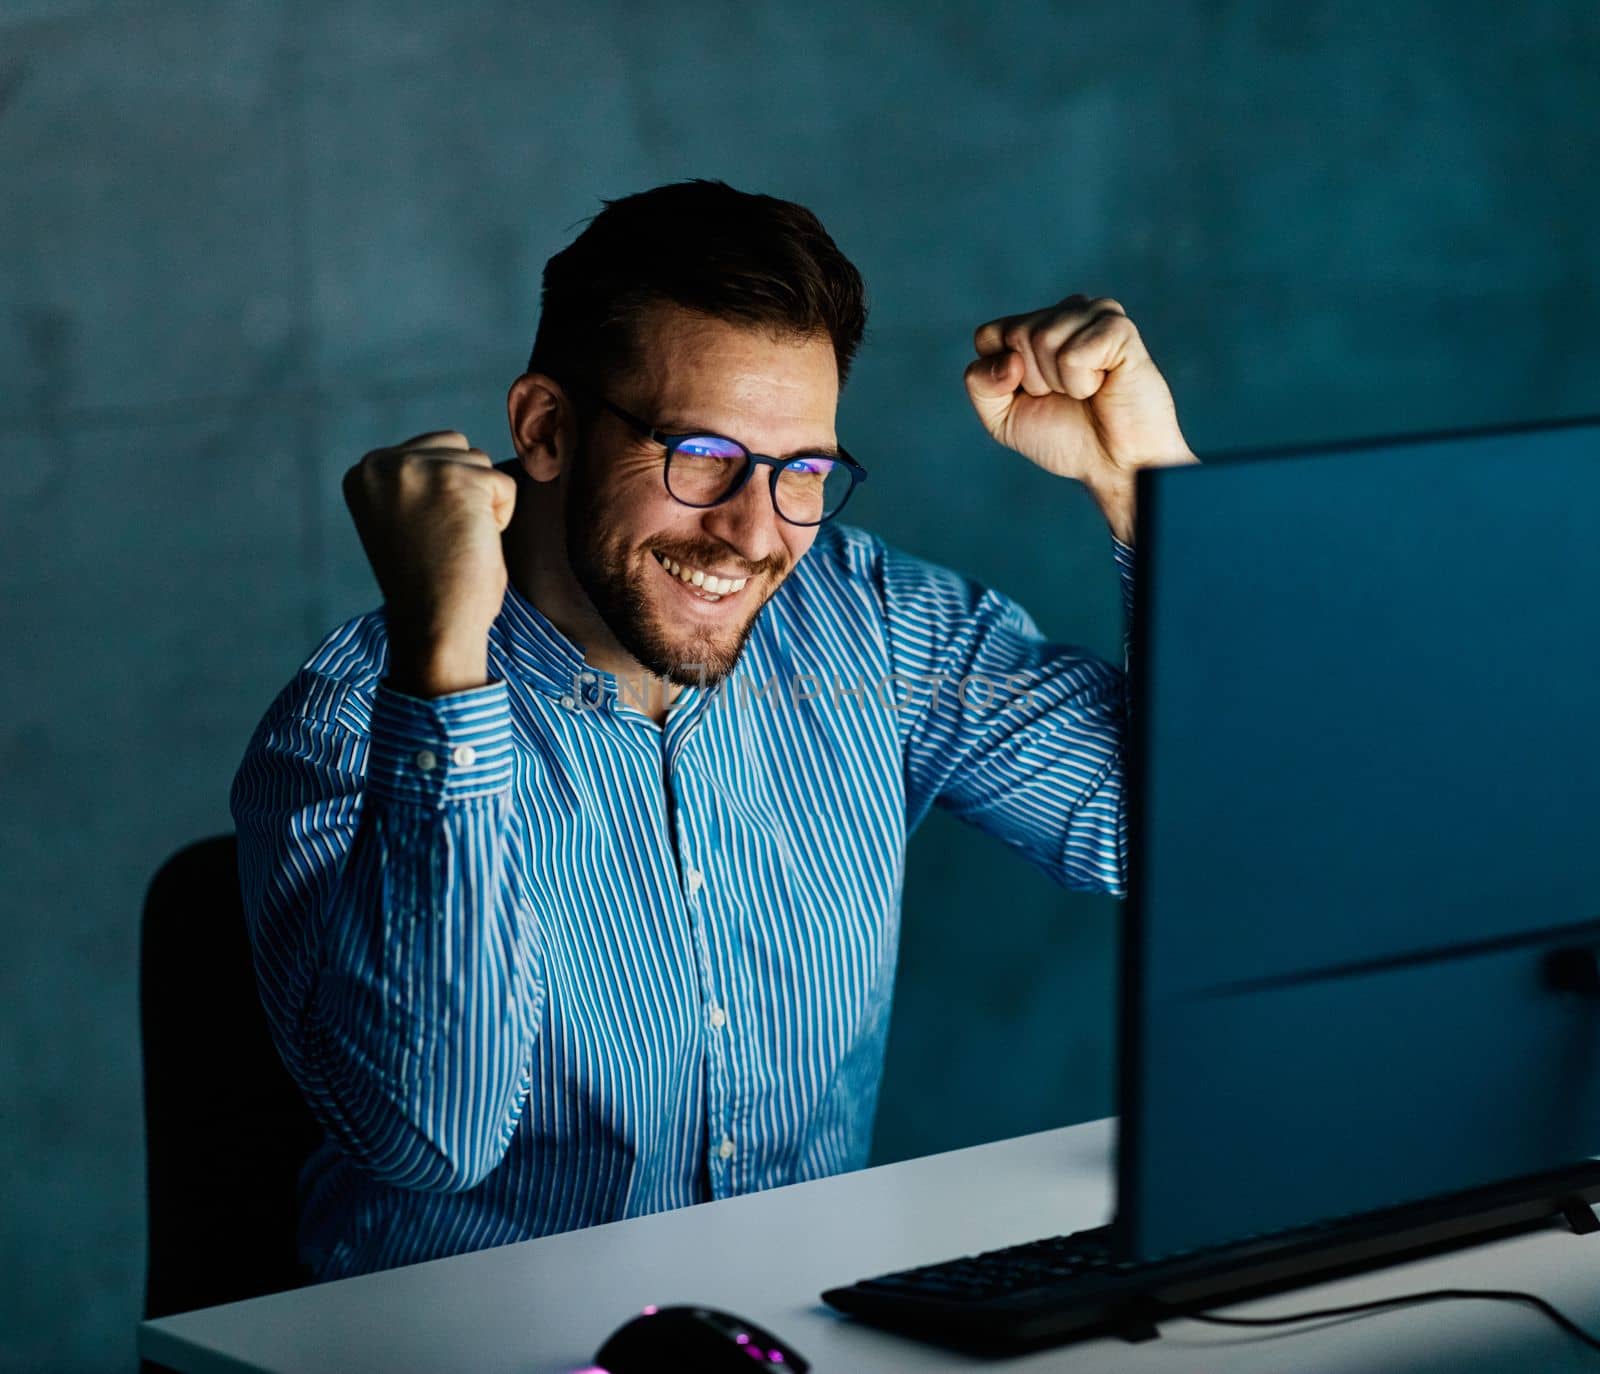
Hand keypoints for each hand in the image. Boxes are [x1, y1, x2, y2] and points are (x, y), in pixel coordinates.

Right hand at [341, 431, 518, 694]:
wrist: (434, 625)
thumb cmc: (427, 583)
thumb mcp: (401, 515)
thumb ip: (413, 480)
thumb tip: (456, 447)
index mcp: (363, 471)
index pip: (428, 450)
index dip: (443, 495)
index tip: (427, 533)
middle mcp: (382, 462)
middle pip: (456, 448)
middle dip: (464, 491)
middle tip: (445, 538)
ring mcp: (418, 467)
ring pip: (480, 463)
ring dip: (482, 504)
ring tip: (457, 541)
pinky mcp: (457, 479)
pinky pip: (504, 483)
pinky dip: (501, 516)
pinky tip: (473, 544)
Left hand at [963, 295, 1197, 540]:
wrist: (1117, 466)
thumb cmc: (1067, 437)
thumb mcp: (1003, 418)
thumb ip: (980, 384)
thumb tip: (1008, 360)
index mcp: (1038, 325)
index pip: (988, 335)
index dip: (1002, 378)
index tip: (1034, 396)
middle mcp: (1067, 312)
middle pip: (1015, 334)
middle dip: (1034, 380)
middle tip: (1068, 397)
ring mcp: (1096, 314)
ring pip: (1042, 338)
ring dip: (1060, 382)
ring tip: (1088, 391)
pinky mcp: (1119, 330)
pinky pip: (1072, 354)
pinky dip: (1081, 383)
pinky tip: (1104, 385)